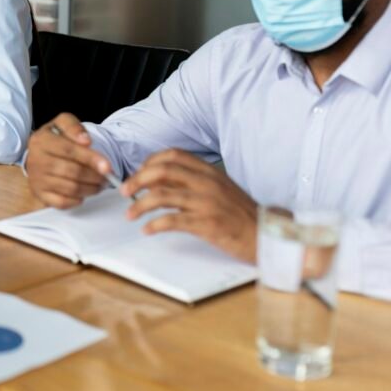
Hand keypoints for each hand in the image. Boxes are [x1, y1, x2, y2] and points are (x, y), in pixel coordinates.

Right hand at [26, 113, 113, 208]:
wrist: (37, 154)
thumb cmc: (55, 139)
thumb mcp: (62, 123)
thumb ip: (74, 127)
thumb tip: (86, 141)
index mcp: (41, 140)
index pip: (69, 150)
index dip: (91, 159)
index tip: (107, 166)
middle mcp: (37, 160)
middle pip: (72, 171)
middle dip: (95, 176)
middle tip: (107, 177)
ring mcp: (37, 179)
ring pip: (70, 188)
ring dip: (90, 188)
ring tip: (100, 184)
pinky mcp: (40, 194)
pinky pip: (62, 202)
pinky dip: (77, 200)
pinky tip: (84, 193)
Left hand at [122, 149, 257, 261]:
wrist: (266, 235)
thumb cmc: (239, 213)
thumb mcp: (219, 188)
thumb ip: (193, 180)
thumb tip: (159, 180)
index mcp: (209, 171)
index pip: (173, 155)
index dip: (149, 162)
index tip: (138, 173)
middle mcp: (207, 182)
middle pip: (162, 171)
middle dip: (137, 180)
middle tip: (124, 191)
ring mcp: (207, 202)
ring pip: (162, 195)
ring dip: (139, 204)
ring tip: (129, 214)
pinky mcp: (207, 223)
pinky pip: (173, 220)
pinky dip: (155, 224)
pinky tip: (147, 229)